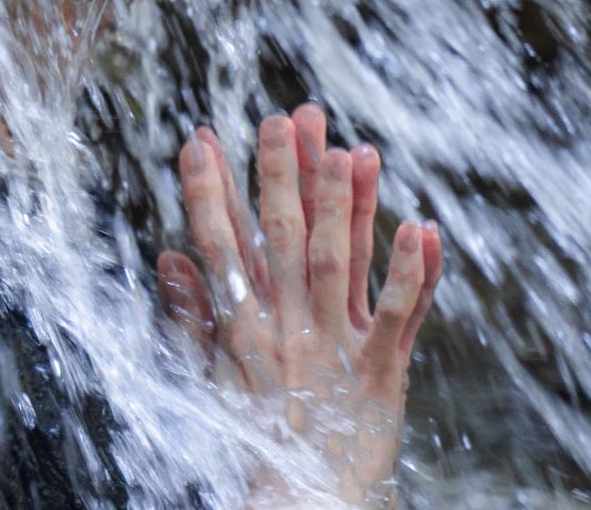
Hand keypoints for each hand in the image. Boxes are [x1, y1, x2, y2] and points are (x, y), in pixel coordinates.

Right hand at [155, 106, 441, 505]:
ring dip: (343, 205)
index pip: (219, 245)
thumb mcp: (207, 375)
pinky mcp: (379, 371)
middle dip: (280, 174)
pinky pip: (397, 316)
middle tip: (282, 117)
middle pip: (280, 238)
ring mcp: (333, 347)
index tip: (199, 139)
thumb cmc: (255, 436)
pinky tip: (421, 225)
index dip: (209, 191)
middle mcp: (285, 328)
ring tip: (347, 149)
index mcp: (241, 326)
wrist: (304, 502)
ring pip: (336, 262)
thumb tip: (169, 255)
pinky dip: (411, 273)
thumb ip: (190, 313)